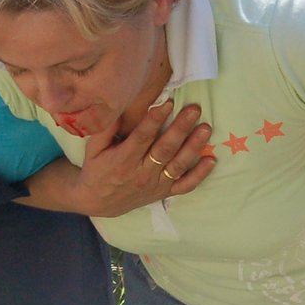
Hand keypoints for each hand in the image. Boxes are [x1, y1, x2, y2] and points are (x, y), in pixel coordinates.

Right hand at [72, 101, 215, 216]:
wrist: (98, 202)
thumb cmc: (97, 169)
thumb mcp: (94, 148)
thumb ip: (106, 128)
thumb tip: (121, 104)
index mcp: (124, 160)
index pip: (142, 137)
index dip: (155, 119)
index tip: (167, 102)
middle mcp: (142, 173)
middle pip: (165, 149)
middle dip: (181, 128)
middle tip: (194, 110)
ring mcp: (155, 184)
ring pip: (178, 165)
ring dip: (194, 147)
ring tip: (206, 128)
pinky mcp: (163, 192)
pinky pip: (185, 186)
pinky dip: (200, 175)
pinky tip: (211, 160)